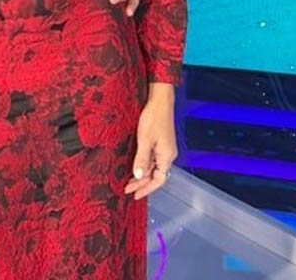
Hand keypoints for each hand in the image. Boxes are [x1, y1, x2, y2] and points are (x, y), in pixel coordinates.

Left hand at [124, 83, 177, 199]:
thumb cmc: (153, 118)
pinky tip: (136, 166)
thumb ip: (142, 159)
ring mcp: (165, 149)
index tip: (134, 194)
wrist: (160, 100)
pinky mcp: (160, 142)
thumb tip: (139, 176)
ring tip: (129, 181)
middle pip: (156, 176)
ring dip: (142, 176)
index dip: (146, 189)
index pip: (158, 180)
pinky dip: (144, 166)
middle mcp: (168, 155)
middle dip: (142, 184)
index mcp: (167, 156)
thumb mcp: (144, 139)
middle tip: (127, 189)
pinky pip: (153, 160)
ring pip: (154, 168)